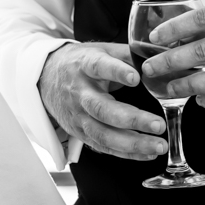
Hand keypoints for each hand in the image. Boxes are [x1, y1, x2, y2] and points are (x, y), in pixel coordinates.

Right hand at [39, 41, 166, 161]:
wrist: (45, 78)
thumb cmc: (81, 63)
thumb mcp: (100, 50)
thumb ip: (127, 55)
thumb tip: (159, 59)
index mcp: (84, 66)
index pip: (98, 67)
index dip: (116, 72)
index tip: (136, 78)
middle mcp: (79, 92)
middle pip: (101, 109)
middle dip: (131, 119)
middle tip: (158, 124)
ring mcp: (77, 115)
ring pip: (102, 134)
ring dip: (132, 143)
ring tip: (159, 146)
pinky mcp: (78, 132)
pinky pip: (103, 146)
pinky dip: (126, 153)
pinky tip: (147, 153)